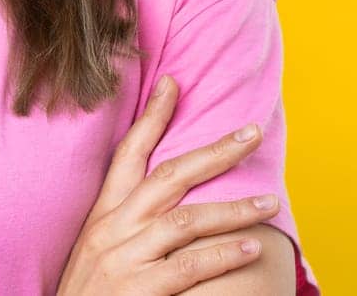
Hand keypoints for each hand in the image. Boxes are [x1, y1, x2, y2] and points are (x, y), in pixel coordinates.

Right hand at [54, 74, 280, 294]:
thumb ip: (124, 222)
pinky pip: (188, 267)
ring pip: (187, 220)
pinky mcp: (138, 290)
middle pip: (169, 176)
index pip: (128, 153)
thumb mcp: (96, 249)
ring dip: (234, 209)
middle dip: (214, 152)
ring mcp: (124, 258)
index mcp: (102, 214)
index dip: (152, 116)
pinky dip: (222, 255)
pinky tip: (249, 247)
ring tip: (270, 202)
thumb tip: (163, 199)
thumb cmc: (87, 294)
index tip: (173, 82)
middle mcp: (112, 228)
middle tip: (252, 133)